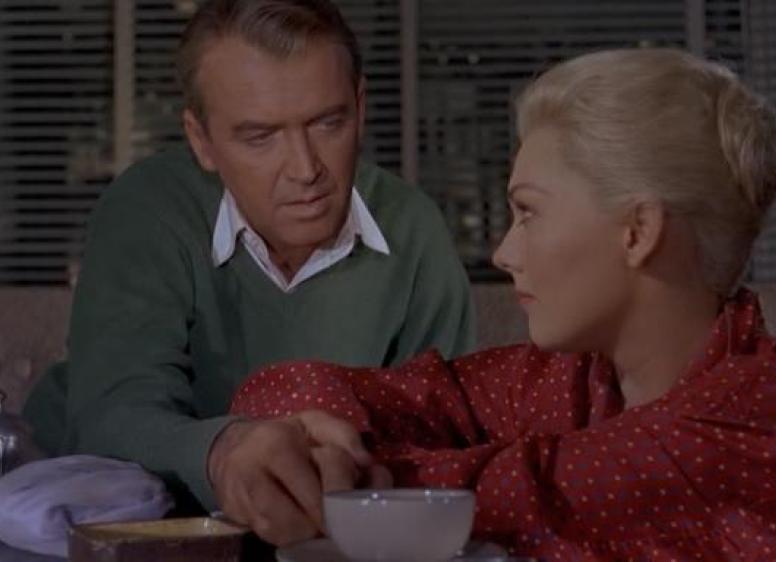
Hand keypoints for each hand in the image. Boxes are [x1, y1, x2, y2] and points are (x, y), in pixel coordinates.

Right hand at [207, 410, 389, 544]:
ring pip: (282, 530)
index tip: (352, 499)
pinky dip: (289, 535)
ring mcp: (240, 495)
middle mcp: (253, 470)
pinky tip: (299, 522)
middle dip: (325, 518)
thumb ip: (344, 434)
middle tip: (339, 516)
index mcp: (277, 443)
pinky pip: (268, 536)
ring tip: (318, 518)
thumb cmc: (285, 437)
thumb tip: (366, 462)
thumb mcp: (315, 423)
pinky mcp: (235, 516)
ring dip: (306, 531)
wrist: (232, 449)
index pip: (312, 481)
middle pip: (298, 514)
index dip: (339, 495)